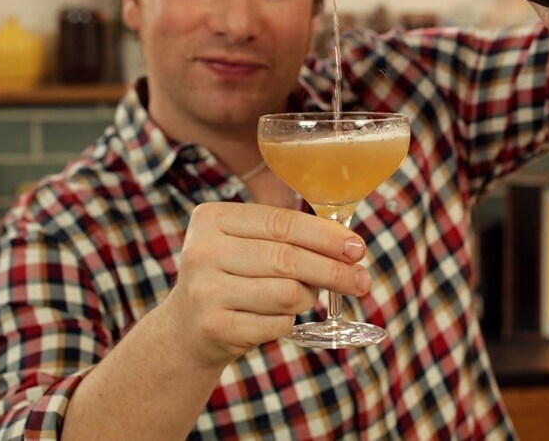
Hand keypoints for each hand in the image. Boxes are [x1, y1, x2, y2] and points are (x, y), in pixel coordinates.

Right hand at [160, 202, 370, 367]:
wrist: (186, 329)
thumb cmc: (231, 278)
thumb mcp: (246, 244)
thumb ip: (286, 236)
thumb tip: (349, 246)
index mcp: (211, 218)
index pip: (281, 222)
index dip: (326, 235)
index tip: (358, 248)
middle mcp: (201, 250)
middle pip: (287, 258)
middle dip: (333, 270)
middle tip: (362, 280)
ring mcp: (204, 290)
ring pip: (286, 292)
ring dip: (308, 298)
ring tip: (304, 298)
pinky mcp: (213, 326)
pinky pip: (276, 323)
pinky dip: (287, 321)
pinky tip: (275, 317)